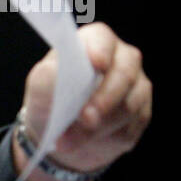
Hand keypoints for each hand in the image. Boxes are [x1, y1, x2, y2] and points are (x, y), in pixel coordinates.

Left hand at [15, 22, 150, 180]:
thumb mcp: (39, 92)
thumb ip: (44, 79)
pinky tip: (88, 141)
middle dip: (104, 99)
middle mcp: (121, 59)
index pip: (102, 39)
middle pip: (124, 74)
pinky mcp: (141, 113)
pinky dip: (106, 138)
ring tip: (70, 140)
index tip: (96, 65)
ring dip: (99, 126)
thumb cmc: (50, 102)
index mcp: (93, 43)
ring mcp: (136, 86)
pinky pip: (131, 126)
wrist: (61, 135)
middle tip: (85, 119)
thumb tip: (53, 71)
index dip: (100, 50)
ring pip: (129, 105)